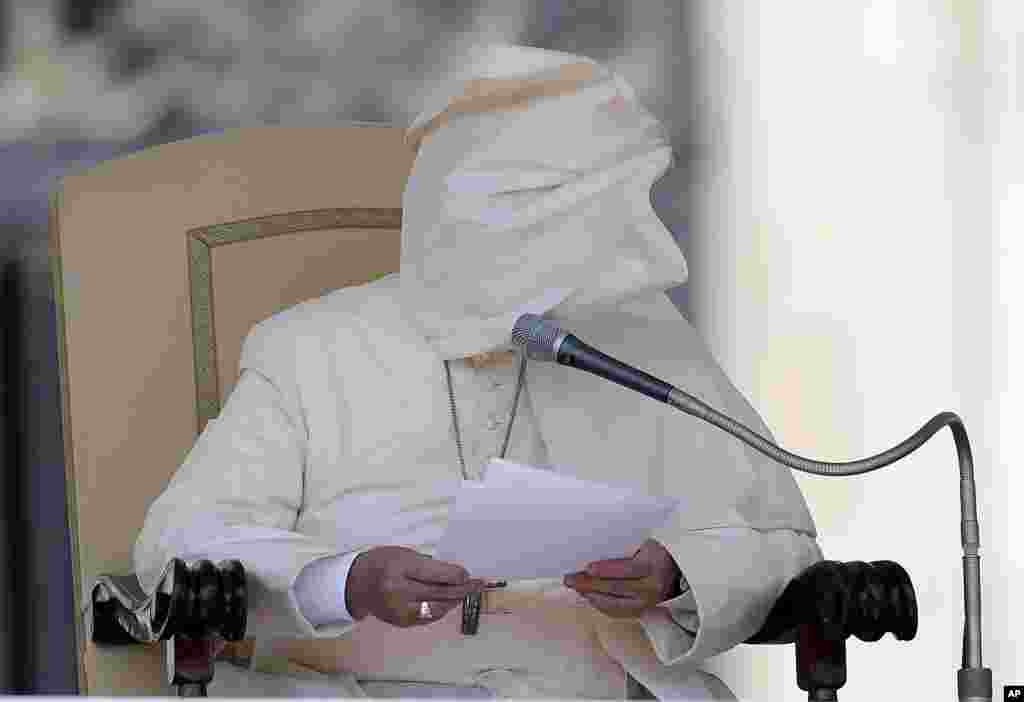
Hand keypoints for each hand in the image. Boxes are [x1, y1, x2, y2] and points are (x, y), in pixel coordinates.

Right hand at [346, 546, 487, 627]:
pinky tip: (450, 602)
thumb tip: (456, 575)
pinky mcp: (400, 621)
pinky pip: (428, 617)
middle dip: (462, 589)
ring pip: (437, 608)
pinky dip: (442, 609)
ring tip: (467, 593)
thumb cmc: (382, 563)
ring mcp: (399, 609)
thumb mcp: (404, 554)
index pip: (435, 574)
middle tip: (477, 585)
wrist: (356, 584)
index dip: (456, 575)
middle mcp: (398, 590)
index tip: (467, 574)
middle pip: (439, 592)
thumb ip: (428, 565)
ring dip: (455, 601)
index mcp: (399, 568)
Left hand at [563, 538, 681, 618]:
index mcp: (654, 566)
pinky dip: (601, 605)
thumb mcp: (647, 545)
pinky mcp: (645, 611)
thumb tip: (595, 553)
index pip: (626, 570)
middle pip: (615, 588)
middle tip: (570, 579)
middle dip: (589, 584)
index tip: (587, 568)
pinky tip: (590, 597)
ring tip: (575, 588)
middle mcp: (652, 587)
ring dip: (591, 595)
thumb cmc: (659, 551)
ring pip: (614, 603)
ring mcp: (649, 603)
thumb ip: (627, 552)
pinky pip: (619, 612)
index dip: (605, 570)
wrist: (682, 569)